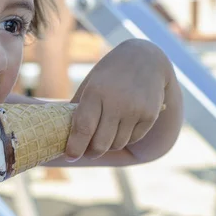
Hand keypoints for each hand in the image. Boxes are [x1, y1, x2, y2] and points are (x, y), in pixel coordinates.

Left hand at [64, 39, 171, 161]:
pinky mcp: (150, 115)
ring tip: (105, 135)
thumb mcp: (91, 83)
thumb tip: (65, 136)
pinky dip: (125, 138)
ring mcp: (135, 109)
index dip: (75, 146)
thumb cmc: (110, 74)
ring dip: (108, 145)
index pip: (83, 127)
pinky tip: (123, 126)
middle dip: (91, 152)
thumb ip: (80, 108)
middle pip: (101, 143)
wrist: (145, 59)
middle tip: (87, 152)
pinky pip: (133, 139)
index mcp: (96, 91)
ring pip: (117, 144)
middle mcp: (117, 102)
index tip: (70, 156)